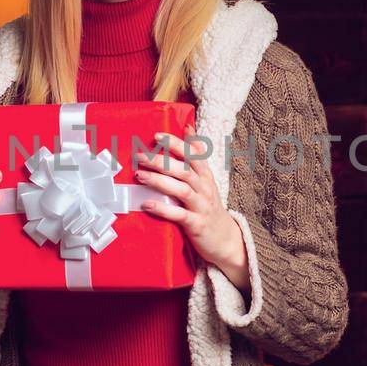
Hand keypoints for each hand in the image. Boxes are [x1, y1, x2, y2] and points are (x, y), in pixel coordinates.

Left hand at [135, 123, 248, 289]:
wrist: (226, 240)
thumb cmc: (209, 206)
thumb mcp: (206, 179)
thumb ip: (196, 154)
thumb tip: (188, 125)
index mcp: (206, 176)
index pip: (193, 154)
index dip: (177, 144)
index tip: (158, 135)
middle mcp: (205, 189)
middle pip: (184, 170)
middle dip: (162, 161)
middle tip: (140, 156)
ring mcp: (202, 207)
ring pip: (181, 190)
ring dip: (159, 181)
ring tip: (140, 175)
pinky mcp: (197, 225)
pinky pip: (179, 215)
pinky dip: (163, 209)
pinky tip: (147, 204)